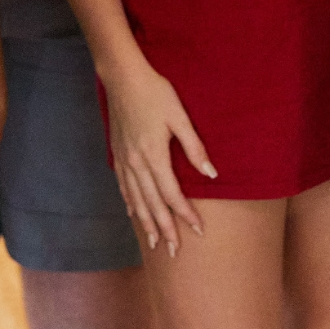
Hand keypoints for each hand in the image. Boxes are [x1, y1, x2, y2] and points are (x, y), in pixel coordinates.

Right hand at [104, 57, 213, 255]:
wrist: (122, 77)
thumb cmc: (155, 93)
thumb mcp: (179, 117)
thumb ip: (194, 147)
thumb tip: (211, 174)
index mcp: (154, 155)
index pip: (172, 194)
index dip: (185, 214)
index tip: (198, 231)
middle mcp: (137, 163)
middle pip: (153, 203)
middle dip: (165, 228)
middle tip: (174, 251)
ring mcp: (125, 160)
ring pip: (137, 199)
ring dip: (147, 222)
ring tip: (155, 242)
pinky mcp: (118, 153)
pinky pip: (124, 186)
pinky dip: (130, 203)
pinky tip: (133, 213)